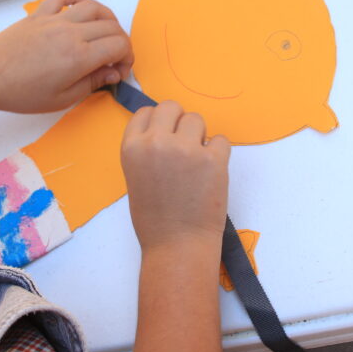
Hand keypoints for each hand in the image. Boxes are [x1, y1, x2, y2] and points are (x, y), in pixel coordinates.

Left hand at [0, 0, 132, 113]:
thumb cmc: (22, 93)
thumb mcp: (62, 99)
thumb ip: (92, 83)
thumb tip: (113, 72)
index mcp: (80, 57)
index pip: (119, 45)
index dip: (128, 58)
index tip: (120, 70)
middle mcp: (71, 32)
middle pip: (111, 25)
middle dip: (121, 41)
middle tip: (115, 58)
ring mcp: (55, 20)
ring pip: (93, 6)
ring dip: (107, 18)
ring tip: (106, 33)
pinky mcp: (39, 14)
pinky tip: (81, 9)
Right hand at [121, 101, 229, 258]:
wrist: (177, 245)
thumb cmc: (154, 218)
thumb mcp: (136, 177)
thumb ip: (147, 150)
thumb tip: (167, 129)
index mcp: (132, 148)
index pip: (145, 112)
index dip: (158, 123)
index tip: (166, 138)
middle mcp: (156, 142)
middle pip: (171, 106)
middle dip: (179, 123)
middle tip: (184, 146)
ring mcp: (186, 149)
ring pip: (197, 119)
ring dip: (199, 136)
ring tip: (197, 163)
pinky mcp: (213, 159)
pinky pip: (220, 139)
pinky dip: (218, 153)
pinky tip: (210, 174)